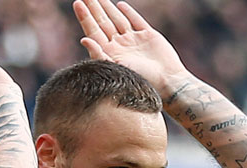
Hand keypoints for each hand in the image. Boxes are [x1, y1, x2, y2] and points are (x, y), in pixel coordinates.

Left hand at [72, 0, 187, 92]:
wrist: (168, 82)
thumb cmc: (142, 80)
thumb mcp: (117, 69)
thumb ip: (99, 55)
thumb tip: (83, 39)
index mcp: (110, 53)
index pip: (94, 31)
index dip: (85, 17)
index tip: (78, 3)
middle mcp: (120, 46)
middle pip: (103, 22)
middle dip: (94, 8)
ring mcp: (134, 40)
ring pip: (117, 19)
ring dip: (107, 7)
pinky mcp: (149, 36)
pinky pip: (136, 21)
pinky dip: (128, 12)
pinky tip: (120, 5)